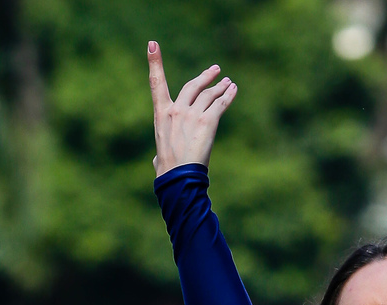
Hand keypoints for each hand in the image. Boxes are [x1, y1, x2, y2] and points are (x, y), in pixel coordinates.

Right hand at [148, 41, 235, 177]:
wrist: (179, 178)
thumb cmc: (167, 171)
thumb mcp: (159, 156)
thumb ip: (160, 150)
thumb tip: (158, 160)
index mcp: (161, 114)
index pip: (156, 82)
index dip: (155, 62)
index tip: (153, 44)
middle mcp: (176, 109)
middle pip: (192, 85)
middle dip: (205, 77)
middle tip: (216, 70)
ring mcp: (192, 114)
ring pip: (209, 94)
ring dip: (220, 87)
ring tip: (228, 82)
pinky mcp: (208, 122)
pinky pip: (220, 104)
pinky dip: (228, 96)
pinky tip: (233, 91)